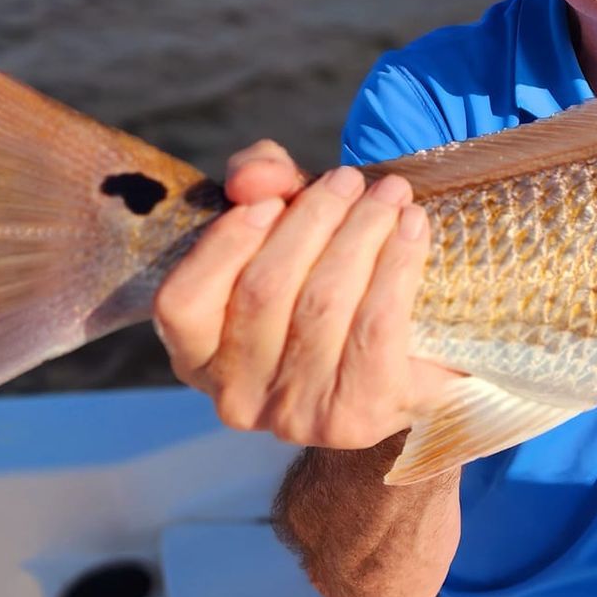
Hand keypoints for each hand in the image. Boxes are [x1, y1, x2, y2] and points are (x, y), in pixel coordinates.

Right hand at [151, 139, 453, 447]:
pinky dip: (397, 265)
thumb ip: (259, 183)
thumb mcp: (285, 224)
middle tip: (350, 179)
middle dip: (313, 220)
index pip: (183, 302)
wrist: (409, 365)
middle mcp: (237, 399)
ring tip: (390, 196)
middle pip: (264, 290)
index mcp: (198, 359)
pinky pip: (376, 325)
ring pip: (323, 303)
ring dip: (362, 233)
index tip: (276, 198)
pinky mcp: (358, 418)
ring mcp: (295, 417)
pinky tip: (413, 228)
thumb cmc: (328, 285)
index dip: (225, 243)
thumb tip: (256, 178)